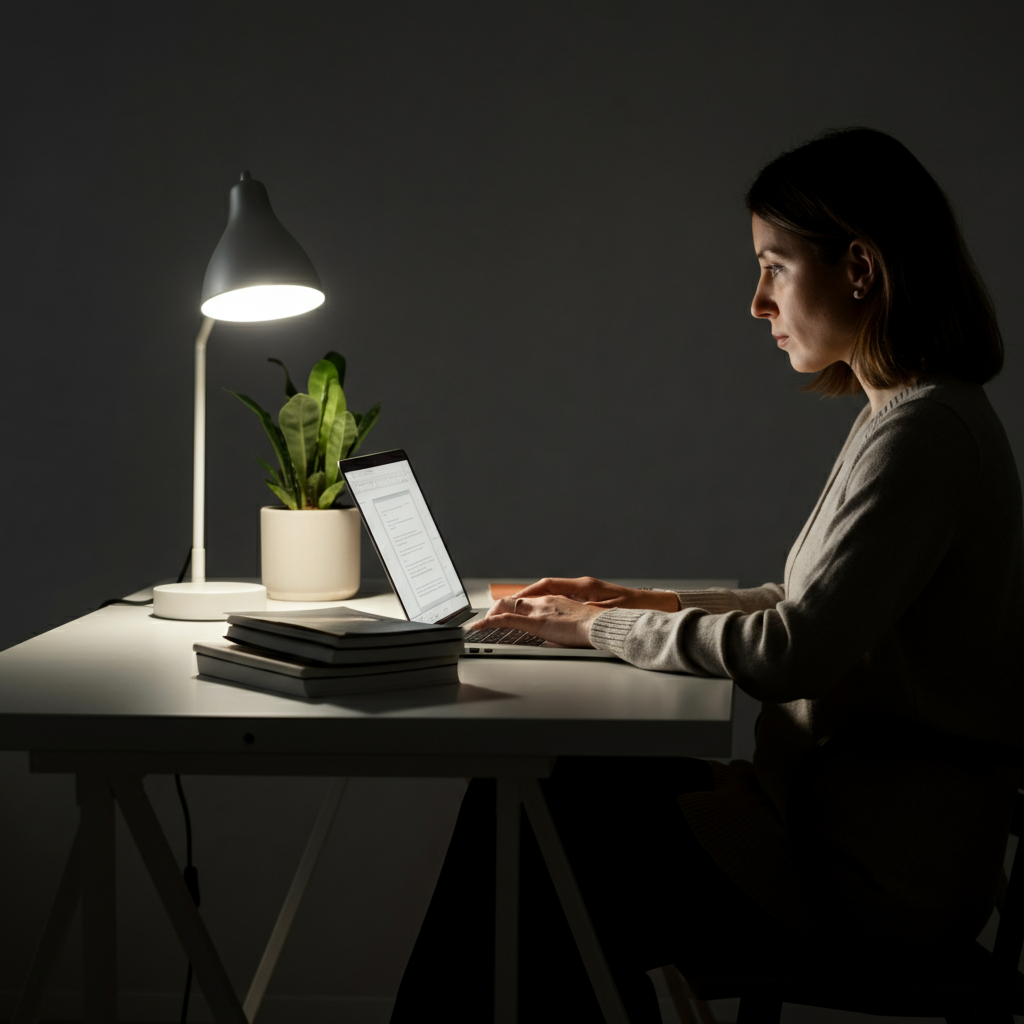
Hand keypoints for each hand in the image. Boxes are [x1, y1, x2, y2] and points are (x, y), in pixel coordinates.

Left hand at [471, 594, 604, 647]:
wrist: (602, 625)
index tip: (505, 612)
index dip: (513, 605)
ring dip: (490, 615)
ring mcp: (539, 610)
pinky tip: (478, 627)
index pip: (527, 600)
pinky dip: (488, 622)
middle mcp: (544, 601)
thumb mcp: (578, 622)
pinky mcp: (536, 622)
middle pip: (513, 600)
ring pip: (506, 607)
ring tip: (479, 624)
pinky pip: (506, 620)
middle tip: (488, 620)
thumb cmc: (596, 627)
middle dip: (497, 609)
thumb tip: (561, 632)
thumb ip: (566, 624)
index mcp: (554, 600)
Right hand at [508, 576, 678, 611]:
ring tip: (516, 608)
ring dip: (534, 599)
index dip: (527, 592)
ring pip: (552, 592)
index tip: (512, 601)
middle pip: (546, 587)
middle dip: (524, 595)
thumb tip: (563, 616)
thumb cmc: (633, 610)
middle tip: (503, 604)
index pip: (548, 585)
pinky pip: (561, 597)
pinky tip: (541, 612)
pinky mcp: (590, 596)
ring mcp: (585, 590)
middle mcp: (582, 585)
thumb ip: (584, 614)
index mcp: (584, 586)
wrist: (653, 606)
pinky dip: (547, 602)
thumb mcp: (607, 614)